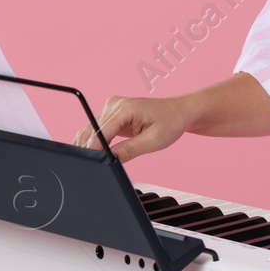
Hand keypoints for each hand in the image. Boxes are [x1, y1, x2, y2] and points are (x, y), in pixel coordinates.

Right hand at [71, 94, 192, 163]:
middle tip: (92, 166)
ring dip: (91, 145)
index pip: (101, 130)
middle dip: (90, 148)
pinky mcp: (112, 114)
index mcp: (125, 108)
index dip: (93, 148)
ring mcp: (112, 107)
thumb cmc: (171, 122)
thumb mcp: (153, 141)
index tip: (91, 163)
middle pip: (92, 130)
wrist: (179, 111)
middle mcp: (115, 104)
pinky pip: (98, 129)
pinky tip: (99, 153)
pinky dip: (96, 141)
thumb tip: (110, 160)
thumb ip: (129, 150)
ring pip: (91, 129)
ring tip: (96, 161)